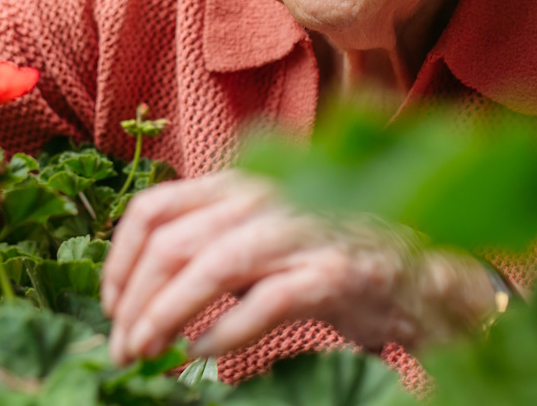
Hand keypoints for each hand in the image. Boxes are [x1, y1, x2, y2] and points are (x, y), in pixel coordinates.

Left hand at [99, 171, 497, 365]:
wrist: (426, 270)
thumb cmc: (332, 255)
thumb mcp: (263, 234)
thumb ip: (211, 241)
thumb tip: (138, 288)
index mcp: (242, 181)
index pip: (154, 208)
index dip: (118, 260)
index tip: (109, 304)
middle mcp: (268, 194)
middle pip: (172, 243)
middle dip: (133, 302)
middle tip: (121, 347)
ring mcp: (303, 228)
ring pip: (209, 267)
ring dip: (164, 318)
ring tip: (146, 354)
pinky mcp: (335, 270)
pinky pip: (264, 302)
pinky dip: (223, 333)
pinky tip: (201, 355)